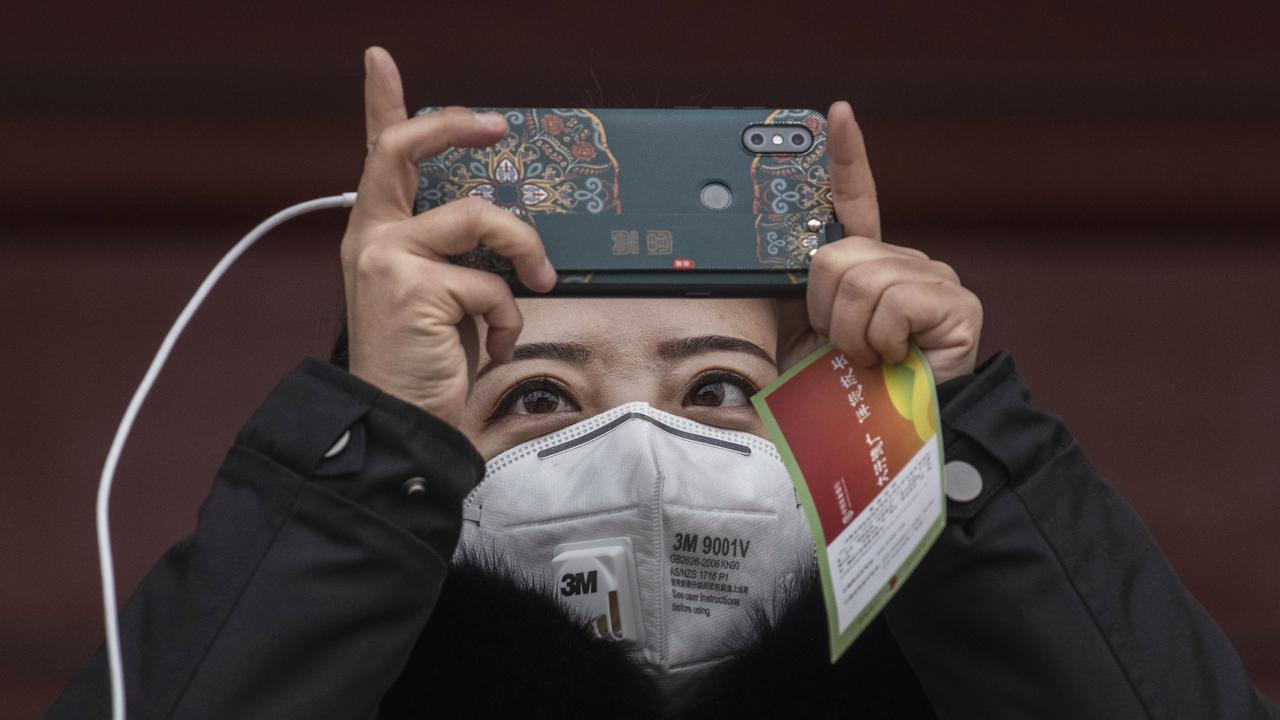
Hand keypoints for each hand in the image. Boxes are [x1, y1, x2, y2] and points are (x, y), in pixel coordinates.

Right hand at [342, 47, 556, 425]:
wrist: (398, 426)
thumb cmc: (424, 363)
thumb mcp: (440, 296)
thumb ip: (456, 254)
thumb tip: (507, 230)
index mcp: (377, 235)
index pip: (376, 156)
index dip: (378, 101)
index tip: (380, 59)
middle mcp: (371, 238)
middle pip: (404, 149)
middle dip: (453, 125)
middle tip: (497, 126)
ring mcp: (386, 259)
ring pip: (477, 217)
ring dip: (522, 247)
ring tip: (537, 280)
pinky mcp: (413, 289)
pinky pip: (491, 283)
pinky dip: (509, 316)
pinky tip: (497, 342)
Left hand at [777, 101, 982, 384]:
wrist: (876, 446)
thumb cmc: (838, 397)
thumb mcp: (800, 337)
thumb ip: (794, 293)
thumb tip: (761, 260)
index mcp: (866, 266)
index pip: (855, 200)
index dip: (845, 158)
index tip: (836, 114)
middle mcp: (903, 265)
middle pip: (838, 254)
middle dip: (824, 311)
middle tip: (843, 349)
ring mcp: (934, 282)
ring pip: (859, 279)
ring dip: (848, 333)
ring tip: (869, 360)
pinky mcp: (956, 305)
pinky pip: (890, 301)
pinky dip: (879, 339)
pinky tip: (895, 360)